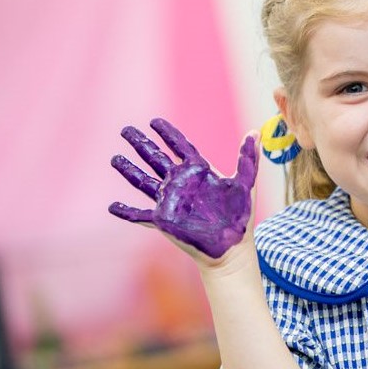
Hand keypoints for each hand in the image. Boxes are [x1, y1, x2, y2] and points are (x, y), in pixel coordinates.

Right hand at [108, 118, 258, 258]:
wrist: (233, 247)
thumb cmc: (241, 216)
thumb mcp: (246, 183)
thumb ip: (248, 157)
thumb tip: (255, 131)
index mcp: (198, 171)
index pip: (179, 146)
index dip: (167, 133)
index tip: (154, 121)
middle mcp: (180, 183)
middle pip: (156, 158)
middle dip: (141, 143)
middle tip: (125, 130)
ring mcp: (170, 201)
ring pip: (143, 181)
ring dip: (129, 170)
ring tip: (114, 158)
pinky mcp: (163, 220)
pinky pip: (139, 215)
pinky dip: (126, 212)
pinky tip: (112, 207)